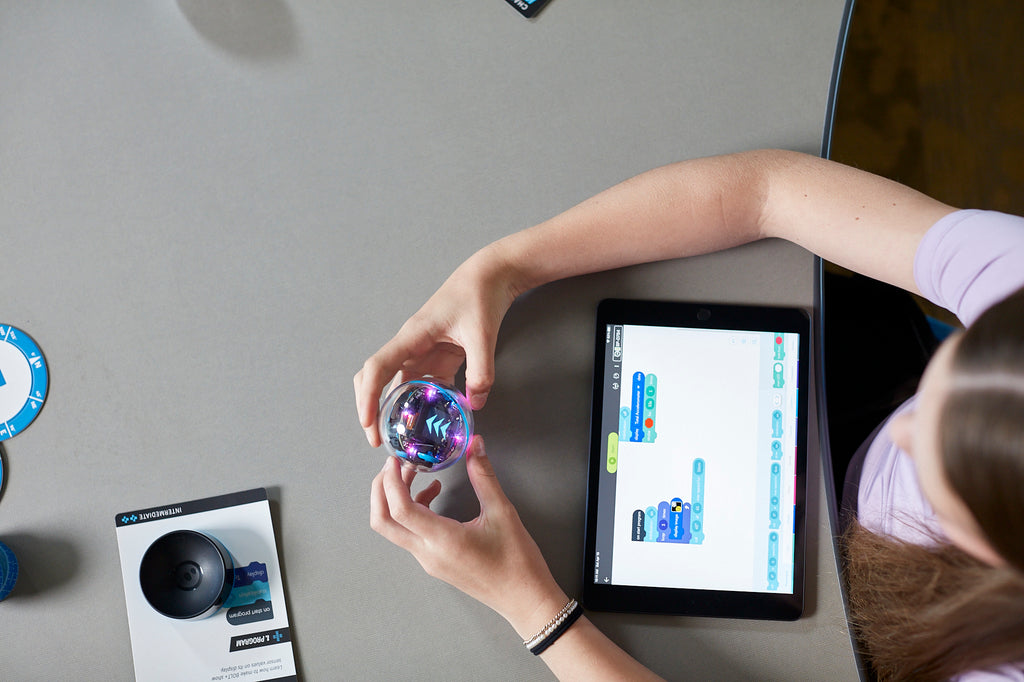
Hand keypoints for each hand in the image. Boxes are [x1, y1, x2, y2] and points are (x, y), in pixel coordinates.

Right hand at [354, 248, 520, 445]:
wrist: (488, 277)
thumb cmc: (479, 295)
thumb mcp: (483, 334)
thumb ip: (481, 371)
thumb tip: (474, 404)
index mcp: (413, 336)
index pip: (378, 368)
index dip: (368, 396)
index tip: (367, 422)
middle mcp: (410, 346)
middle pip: (376, 378)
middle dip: (371, 409)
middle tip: (377, 440)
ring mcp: (421, 352)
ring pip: (397, 385)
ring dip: (395, 410)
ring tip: (400, 440)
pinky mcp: (436, 357)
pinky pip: (421, 385)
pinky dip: (420, 404)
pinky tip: (429, 423)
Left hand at [369, 437, 567, 636]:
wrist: (524, 599)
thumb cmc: (517, 561)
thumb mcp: (502, 513)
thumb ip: (484, 476)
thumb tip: (475, 444)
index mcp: (443, 540)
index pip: (401, 510)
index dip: (391, 482)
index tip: (395, 460)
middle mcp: (428, 553)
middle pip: (384, 522)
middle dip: (381, 490)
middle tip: (395, 465)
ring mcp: (429, 561)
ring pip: (395, 529)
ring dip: (396, 500)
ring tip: (416, 475)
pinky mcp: (435, 563)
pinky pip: (411, 535)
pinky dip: (412, 512)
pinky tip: (434, 496)